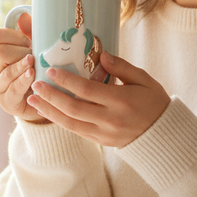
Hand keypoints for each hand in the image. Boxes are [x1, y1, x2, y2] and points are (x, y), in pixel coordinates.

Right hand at [0, 12, 44, 121]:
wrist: (43, 101)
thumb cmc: (40, 71)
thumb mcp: (37, 50)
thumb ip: (31, 33)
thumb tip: (24, 16)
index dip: (14, 35)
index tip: (29, 42)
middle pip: (0, 52)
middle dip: (20, 52)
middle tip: (34, 56)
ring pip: (5, 70)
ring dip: (22, 66)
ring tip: (34, 64)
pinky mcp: (6, 101)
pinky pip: (12, 88)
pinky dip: (23, 80)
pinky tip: (33, 76)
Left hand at [26, 52, 170, 146]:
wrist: (164, 135)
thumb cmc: (154, 102)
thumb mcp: (144, 80)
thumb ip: (122, 67)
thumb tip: (101, 54)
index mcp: (121, 101)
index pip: (87, 90)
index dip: (67, 80)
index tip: (51, 70)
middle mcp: (110, 120)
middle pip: (74, 108)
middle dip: (51, 96)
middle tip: (36, 84)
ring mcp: (104, 134)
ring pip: (70, 124)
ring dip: (49, 112)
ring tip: (33, 100)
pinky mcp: (101, 142)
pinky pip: (76, 131)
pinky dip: (60, 121)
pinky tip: (48, 112)